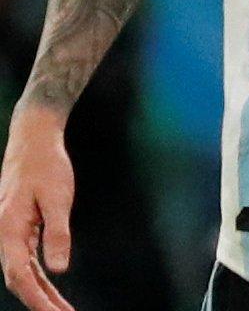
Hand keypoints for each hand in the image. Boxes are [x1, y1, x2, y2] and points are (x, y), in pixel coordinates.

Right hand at [0, 106, 76, 310]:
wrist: (34, 139)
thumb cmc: (46, 165)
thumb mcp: (58, 198)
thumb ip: (57, 234)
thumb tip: (58, 270)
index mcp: (9, 230)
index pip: (20, 276)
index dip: (37, 300)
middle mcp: (5, 235)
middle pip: (20, 280)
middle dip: (41, 303)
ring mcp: (11, 233)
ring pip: (23, 273)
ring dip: (42, 294)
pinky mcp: (20, 228)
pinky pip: (27, 261)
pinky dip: (41, 278)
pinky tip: (53, 291)